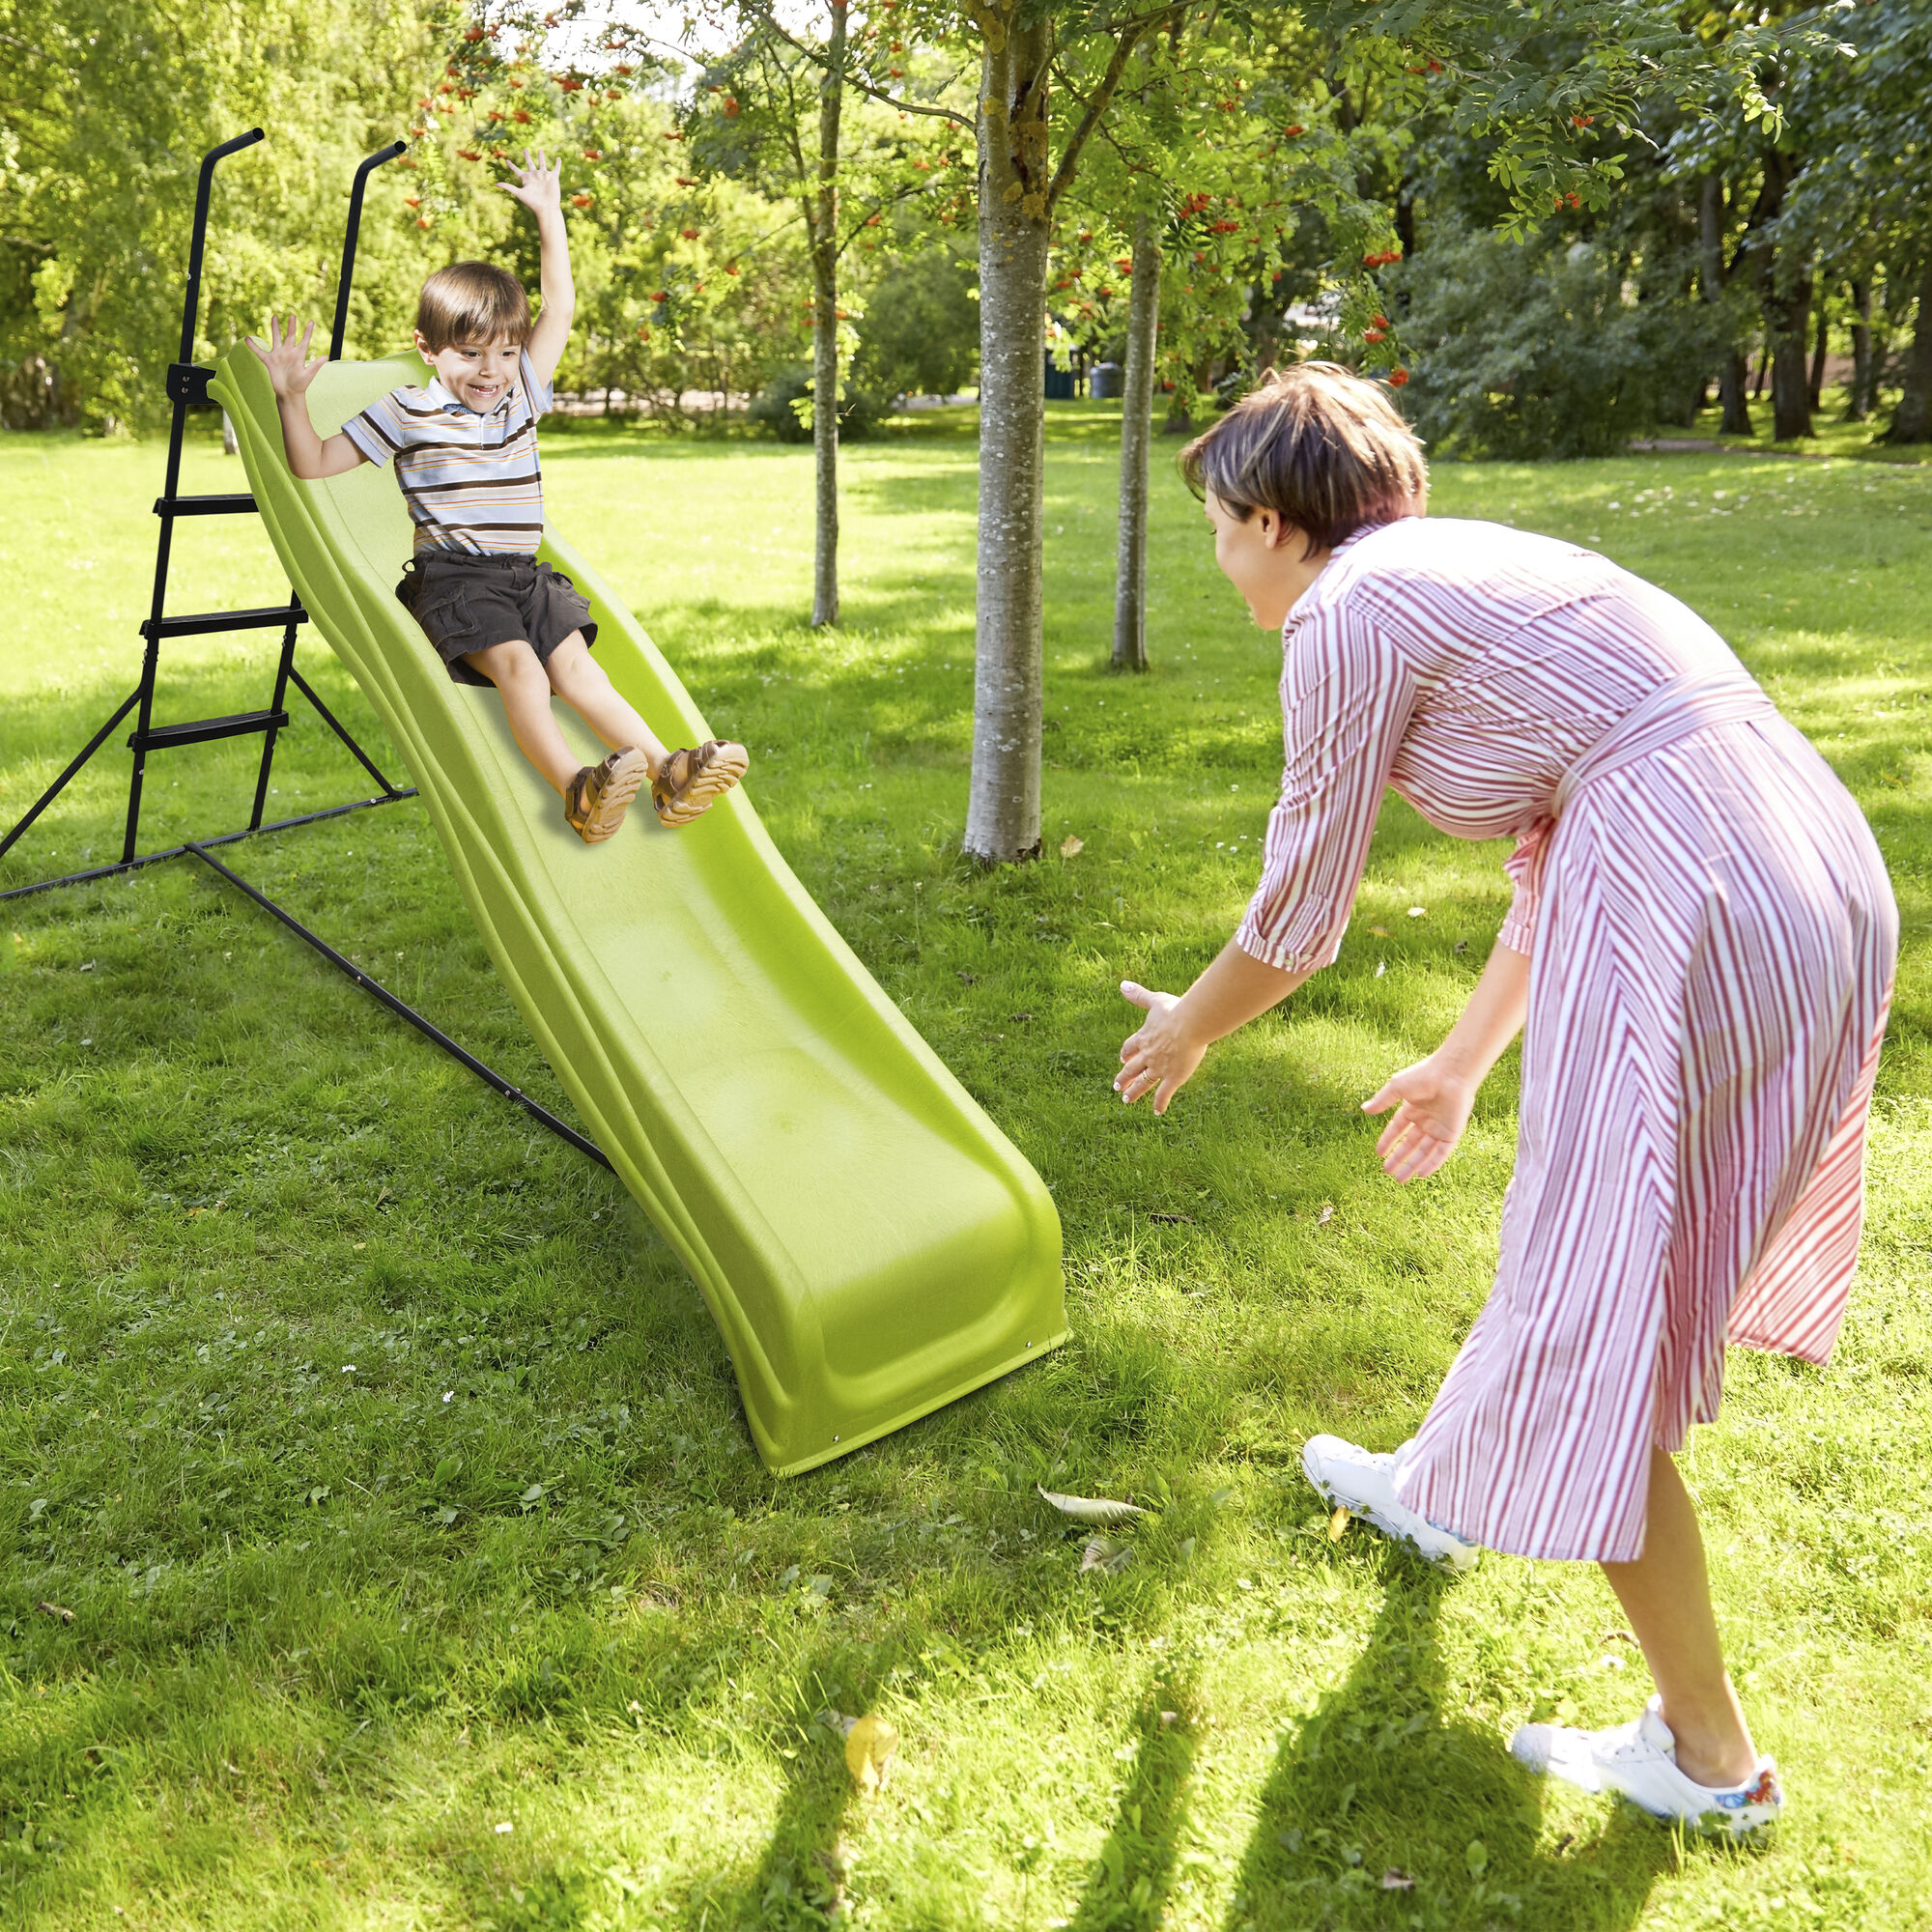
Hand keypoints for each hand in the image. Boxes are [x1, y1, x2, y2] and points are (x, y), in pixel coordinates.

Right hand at [244, 314, 325, 400]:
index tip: (311, 322)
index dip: (308, 332)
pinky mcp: (269, 361)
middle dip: (291, 326)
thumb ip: (316, 365)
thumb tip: (326, 356)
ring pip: (276, 338)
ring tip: (275, 316)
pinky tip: (246, 339)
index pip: (304, 341)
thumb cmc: (300, 385)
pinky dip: (253, 346)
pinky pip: (259, 352)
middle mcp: (289, 353)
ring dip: (275, 328)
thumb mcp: (308, 375)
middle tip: (292, 315)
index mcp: (299, 355)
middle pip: (290, 336)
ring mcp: (278, 355)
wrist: (288, 394)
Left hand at [499, 148, 562, 217]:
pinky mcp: (553, 177)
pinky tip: (558, 158)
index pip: (517, 170)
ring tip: (540, 150)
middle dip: (527, 156)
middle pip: (529, 163)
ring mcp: (544, 176)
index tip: (507, 161)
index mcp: (526, 179)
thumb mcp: (519, 193)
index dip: (512, 166)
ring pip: (542, 163)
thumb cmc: (533, 202)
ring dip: (541, 157)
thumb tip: (496, 184)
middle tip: (524, 149)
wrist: (546, 208)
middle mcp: (534, 176)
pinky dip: (558, 163)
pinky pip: (556, 168)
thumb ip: (509, 187)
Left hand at [1115, 981, 1207, 1113]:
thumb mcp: (1155, 1000)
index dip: (1126, 1053)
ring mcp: (1159, 1068)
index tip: (1122, 1058)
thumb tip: (1122, 984)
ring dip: (1134, 1092)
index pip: (1130, 1047)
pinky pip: (1163, 1094)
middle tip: (1117, 1087)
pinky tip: (1157, 1112)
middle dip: (1124, 1077)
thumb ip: (1138, 995)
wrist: (1190, 1024)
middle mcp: (1148, 1055)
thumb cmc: (1176, 1010)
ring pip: (1143, 1083)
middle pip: (1132, 1068)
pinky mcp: (1173, 1077)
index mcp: (1144, 1037)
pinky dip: (1160, 1103)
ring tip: (1126, 1100)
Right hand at [1362, 1053, 1476, 1181]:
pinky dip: (1432, 1163)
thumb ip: (1382, 1101)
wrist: (1451, 1074)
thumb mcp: (1397, 1087)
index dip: (1388, 1141)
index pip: (1398, 1129)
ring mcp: (1439, 1127)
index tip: (1379, 1153)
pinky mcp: (1452, 1133)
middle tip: (1387, 1172)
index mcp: (1413, 1108)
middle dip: (1398, 1158)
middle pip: (1410, 1144)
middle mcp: (1426, 1120)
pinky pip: (1441, 1153)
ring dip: (1412, 1165)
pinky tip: (1421, 1174)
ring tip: (1400, 1179)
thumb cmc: (1424, 1075)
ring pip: (1424, 1152)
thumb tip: (1364, 1109)